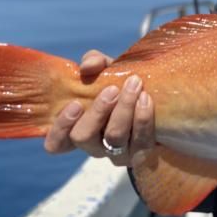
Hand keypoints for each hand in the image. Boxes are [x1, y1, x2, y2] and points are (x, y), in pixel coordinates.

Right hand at [43, 49, 154, 165]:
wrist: (160, 102)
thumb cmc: (123, 85)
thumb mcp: (107, 71)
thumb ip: (94, 62)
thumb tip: (87, 66)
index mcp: (78, 129)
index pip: (56, 143)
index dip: (60, 128)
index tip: (75, 104)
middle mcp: (94, 146)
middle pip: (83, 137)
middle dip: (96, 112)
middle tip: (112, 90)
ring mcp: (118, 154)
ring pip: (114, 138)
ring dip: (123, 109)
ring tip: (134, 85)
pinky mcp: (141, 154)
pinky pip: (140, 140)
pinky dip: (142, 118)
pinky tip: (146, 99)